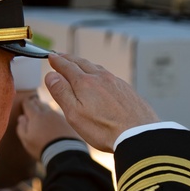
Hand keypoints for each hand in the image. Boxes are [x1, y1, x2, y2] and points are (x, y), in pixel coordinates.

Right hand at [16, 95, 81, 159]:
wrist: (65, 152)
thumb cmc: (42, 147)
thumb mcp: (26, 140)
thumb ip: (22, 127)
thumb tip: (21, 117)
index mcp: (36, 116)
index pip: (29, 104)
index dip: (25, 102)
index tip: (24, 102)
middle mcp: (48, 113)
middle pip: (40, 103)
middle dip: (35, 102)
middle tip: (33, 101)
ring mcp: (59, 117)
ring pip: (50, 108)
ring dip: (45, 107)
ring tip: (42, 107)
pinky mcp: (68, 122)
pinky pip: (58, 115)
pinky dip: (54, 115)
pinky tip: (54, 118)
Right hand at [43, 53, 158, 152]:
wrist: (138, 134)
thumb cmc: (104, 129)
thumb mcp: (75, 114)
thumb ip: (62, 92)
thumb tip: (51, 75)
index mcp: (85, 83)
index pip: (67, 67)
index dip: (57, 61)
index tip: (51, 57)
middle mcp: (101, 78)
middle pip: (82, 63)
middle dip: (69, 59)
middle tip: (61, 56)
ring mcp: (116, 82)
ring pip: (97, 68)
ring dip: (85, 64)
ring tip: (79, 64)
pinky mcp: (127, 90)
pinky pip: (110, 76)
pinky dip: (100, 73)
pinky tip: (101, 79)